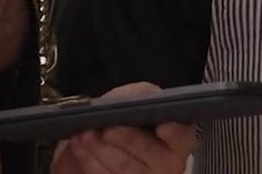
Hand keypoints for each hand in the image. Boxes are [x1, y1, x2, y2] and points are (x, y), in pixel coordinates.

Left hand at [51, 83, 196, 173]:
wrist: (106, 139)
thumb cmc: (129, 117)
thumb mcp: (138, 98)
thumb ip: (140, 94)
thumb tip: (132, 98)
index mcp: (179, 138)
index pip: (182, 136)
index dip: (174, 132)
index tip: (163, 126)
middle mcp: (167, 162)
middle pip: (148, 151)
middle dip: (127, 138)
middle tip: (109, 129)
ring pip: (123, 165)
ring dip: (100, 148)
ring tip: (86, 133)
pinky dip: (88, 158)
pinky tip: (79, 144)